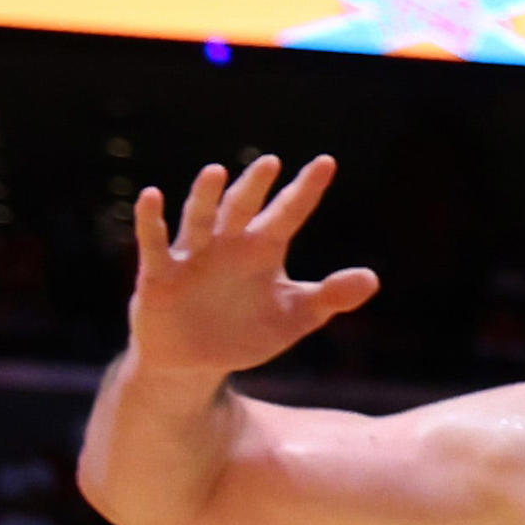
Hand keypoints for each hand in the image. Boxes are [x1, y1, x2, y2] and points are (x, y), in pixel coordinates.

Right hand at [127, 155, 378, 380]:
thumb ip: (330, 297)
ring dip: (205, 197)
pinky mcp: (159, 275)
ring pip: (199, 219)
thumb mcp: (294, 317)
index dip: (306, 191)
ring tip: (217, 172)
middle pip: (242, 209)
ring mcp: (192, 256)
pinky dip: (152, 222)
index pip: (288, 214)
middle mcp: (227, 244)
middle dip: (255, 188)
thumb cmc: (245, 331)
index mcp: (261, 250)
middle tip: (271, 164)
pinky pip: (154, 244)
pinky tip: (152, 196)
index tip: (327, 163)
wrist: (195, 361)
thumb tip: (373, 279)